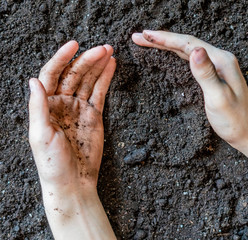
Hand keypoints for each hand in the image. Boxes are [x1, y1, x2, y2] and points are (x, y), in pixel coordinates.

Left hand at [29, 40, 115, 193]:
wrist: (73, 181)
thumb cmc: (52, 162)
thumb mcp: (40, 134)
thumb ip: (38, 106)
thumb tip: (33, 80)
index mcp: (46, 104)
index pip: (53, 73)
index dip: (62, 57)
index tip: (74, 44)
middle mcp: (62, 102)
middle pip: (74, 74)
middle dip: (87, 60)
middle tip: (103, 48)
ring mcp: (79, 108)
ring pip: (89, 80)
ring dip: (98, 65)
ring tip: (109, 52)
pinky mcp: (94, 115)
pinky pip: (100, 92)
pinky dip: (106, 79)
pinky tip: (111, 66)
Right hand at [132, 30, 247, 150]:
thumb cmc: (235, 120)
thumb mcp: (219, 98)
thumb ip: (206, 74)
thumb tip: (195, 50)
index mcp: (221, 61)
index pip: (189, 43)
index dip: (165, 38)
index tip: (145, 35)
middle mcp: (220, 59)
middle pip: (186, 44)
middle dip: (161, 39)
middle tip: (138, 37)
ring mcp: (217, 67)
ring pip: (187, 51)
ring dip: (167, 46)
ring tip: (147, 42)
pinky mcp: (214, 76)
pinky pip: (191, 61)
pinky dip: (176, 56)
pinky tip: (169, 55)